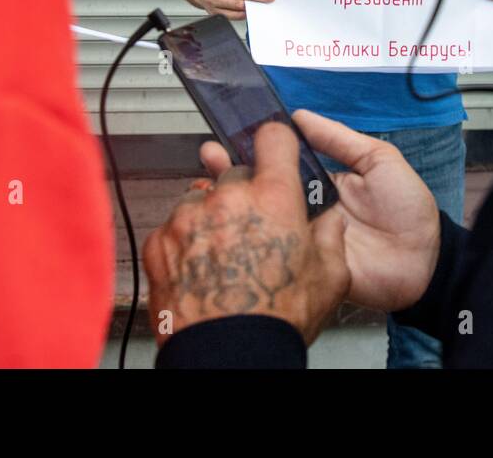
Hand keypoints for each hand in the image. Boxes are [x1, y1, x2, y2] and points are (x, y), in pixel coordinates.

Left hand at [143, 122, 349, 345]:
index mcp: (274, 197)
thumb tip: (329, 220)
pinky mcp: (161, 240)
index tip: (274, 152)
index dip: (276, 143)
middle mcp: (228, 198)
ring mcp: (189, 218)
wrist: (228, 355)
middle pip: (235, 174)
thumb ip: (331, 236)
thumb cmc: (276, 319)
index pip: (273, 137)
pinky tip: (201, 270)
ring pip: (201, 200)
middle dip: (244, 195)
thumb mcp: (330, 277)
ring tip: (225, 256)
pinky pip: (174, 227)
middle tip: (253, 229)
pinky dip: (185, 243)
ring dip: (212, 218)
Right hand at [200, 110, 441, 313]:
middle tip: (209, 157)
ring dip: (234, 202)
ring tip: (210, 183)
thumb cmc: (408, 208)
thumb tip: (300, 115)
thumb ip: (339, 139)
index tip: (229, 134)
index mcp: (320, 182)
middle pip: (262, 190)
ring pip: (260, 219)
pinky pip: (273, 251)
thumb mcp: (379, 160)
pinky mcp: (301, 265)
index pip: (280, 163)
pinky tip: (230, 223)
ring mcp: (300, 238)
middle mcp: (304, 209)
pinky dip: (251, 239)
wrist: (426, 261)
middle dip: (232, 173)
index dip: (255, 149)